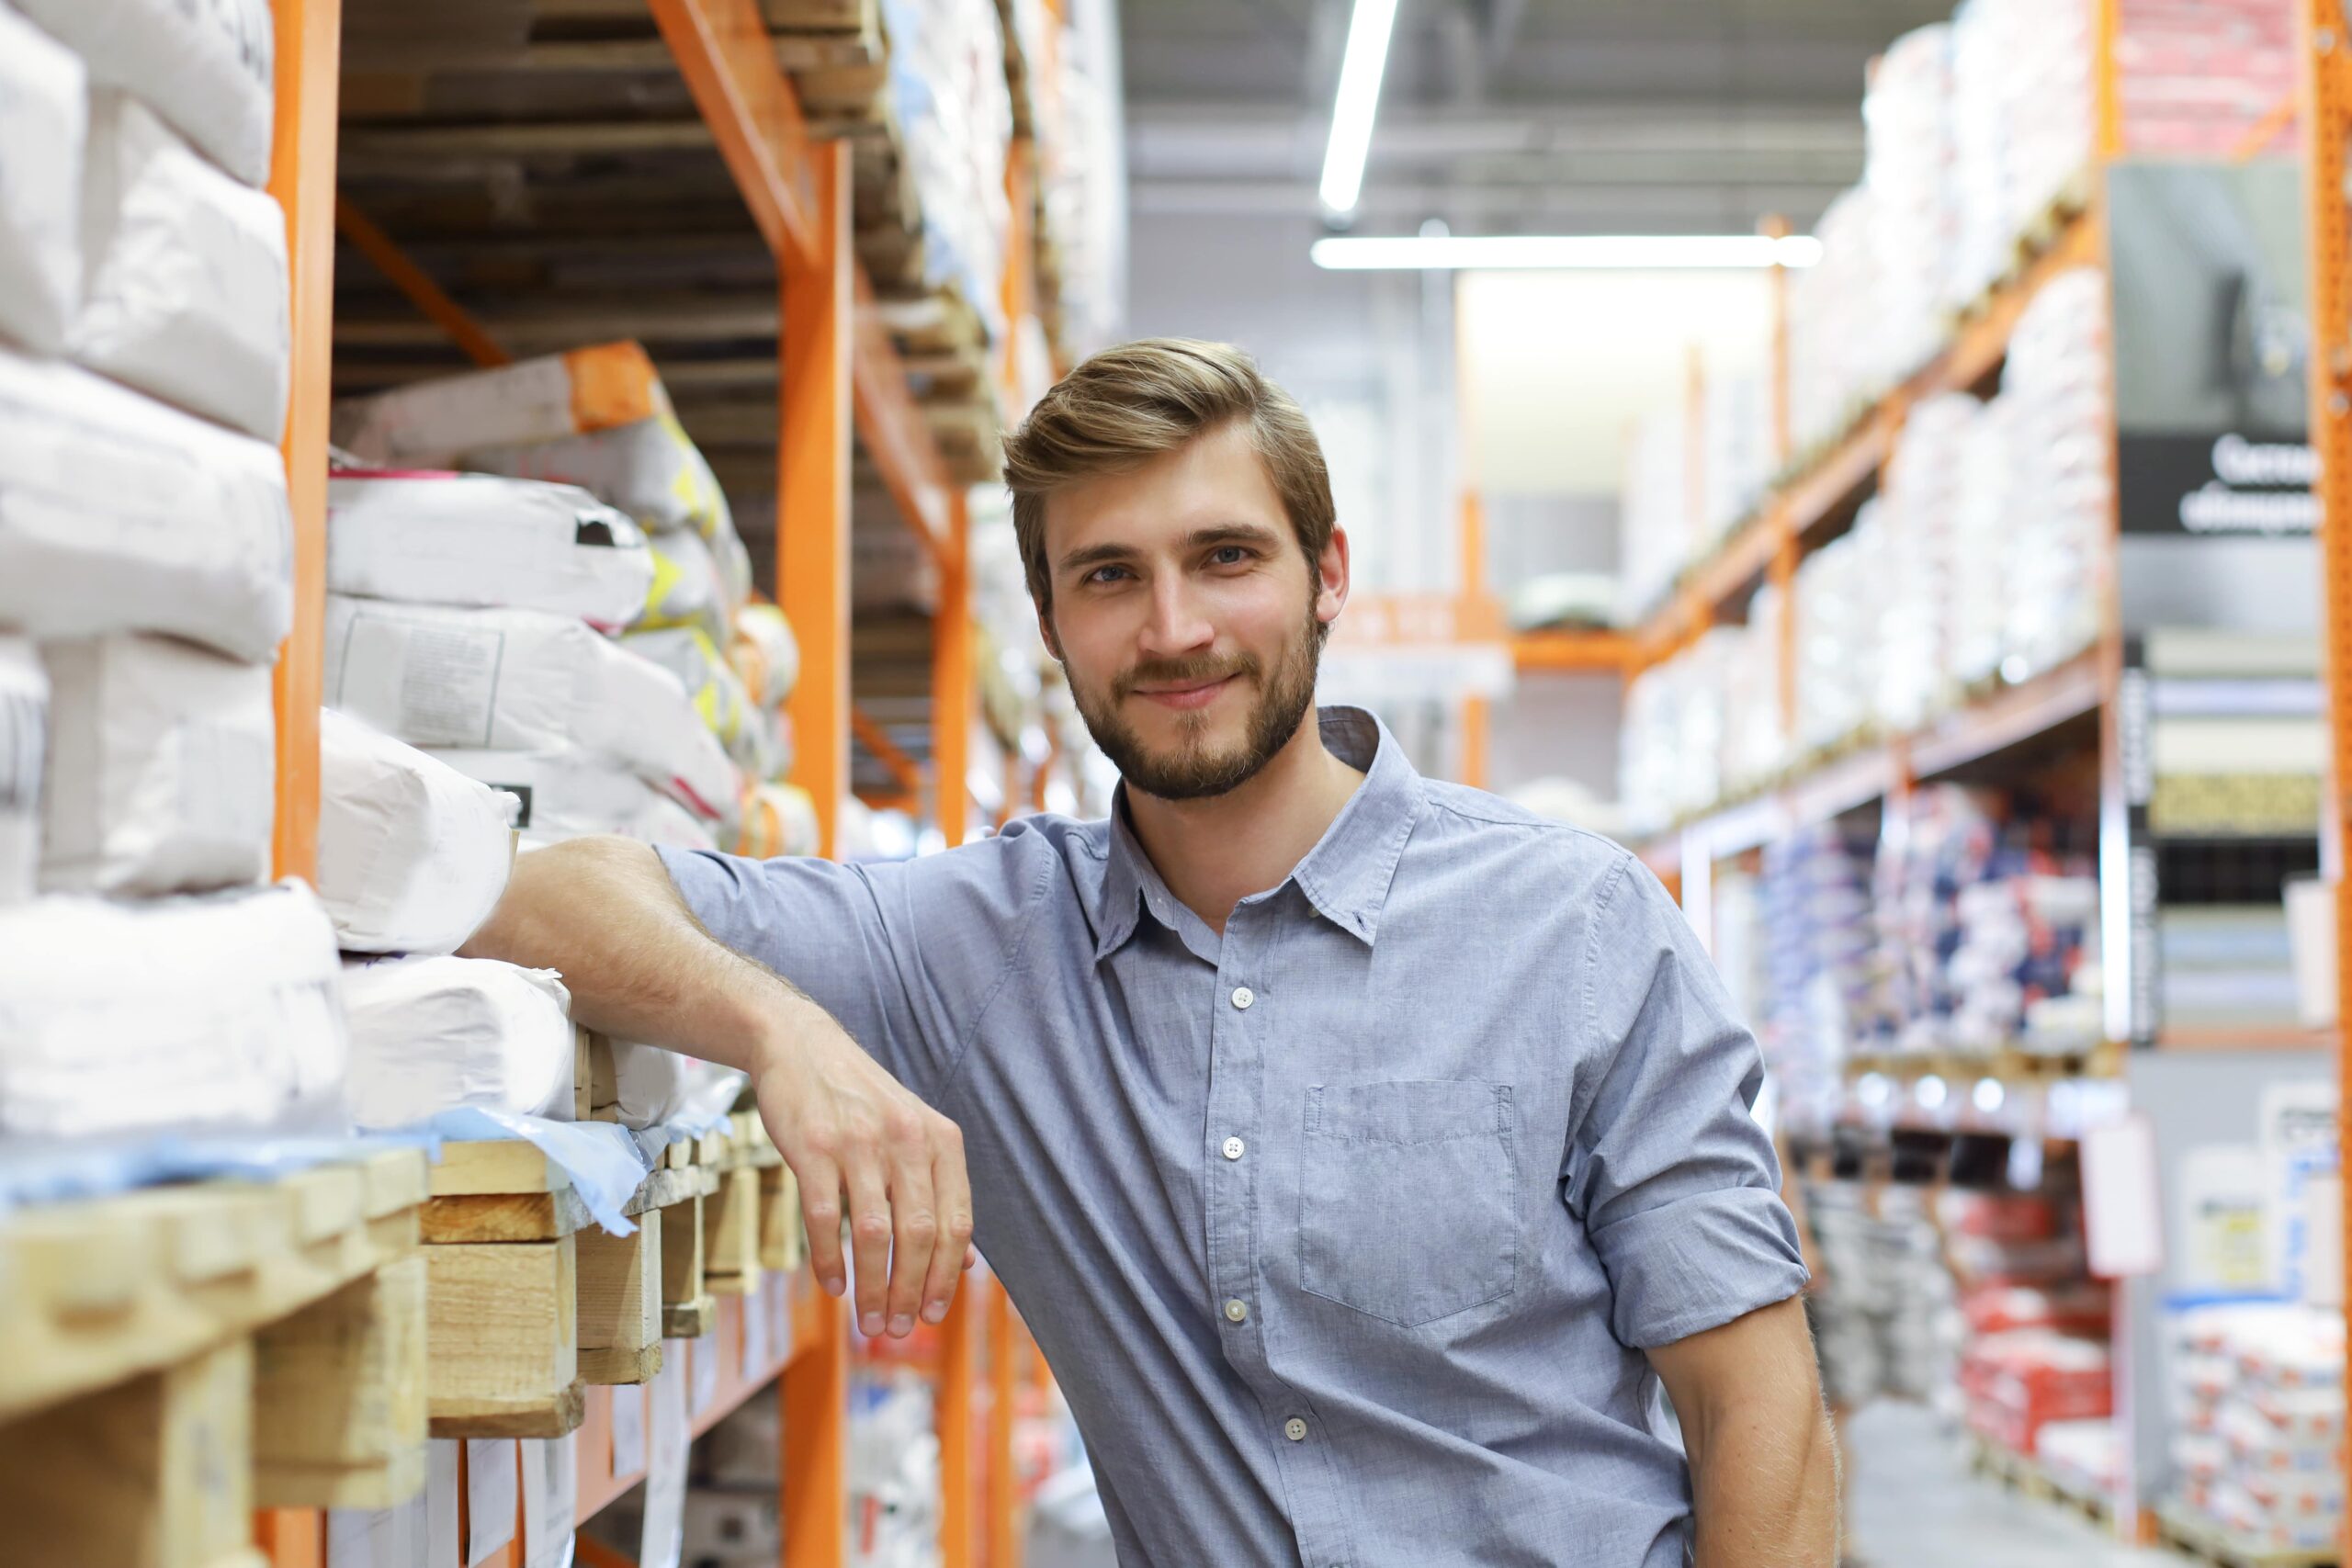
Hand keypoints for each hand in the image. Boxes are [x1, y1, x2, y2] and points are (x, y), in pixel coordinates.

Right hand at [751, 1011, 975, 1338]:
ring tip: (867, 1322)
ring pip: (875, 1233)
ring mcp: (860, 1142)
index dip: (946, 1276)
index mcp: (940, 1140)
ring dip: (873, 1287)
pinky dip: (830, 1259)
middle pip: (919, 1234)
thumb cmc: (860, 1102)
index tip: (931, 1315)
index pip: (955, 1223)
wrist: (801, 1046)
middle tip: (895, 1330)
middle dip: (909, 1292)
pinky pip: (825, 1217)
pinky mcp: (813, 1147)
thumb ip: (939, 1194)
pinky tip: (833, 1285)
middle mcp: (907, 1139)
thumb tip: (967, 1263)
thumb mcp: (913, 1136)